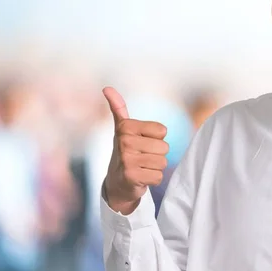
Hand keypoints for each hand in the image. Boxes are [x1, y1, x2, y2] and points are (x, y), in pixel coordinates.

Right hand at [102, 87, 169, 214]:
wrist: (116, 182)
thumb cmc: (125, 151)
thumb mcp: (122, 129)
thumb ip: (118, 108)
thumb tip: (107, 88)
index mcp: (126, 127)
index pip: (162, 131)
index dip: (157, 139)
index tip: (142, 143)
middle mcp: (125, 142)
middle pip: (164, 147)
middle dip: (157, 155)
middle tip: (142, 157)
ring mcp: (127, 160)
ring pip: (162, 162)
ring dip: (155, 167)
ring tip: (141, 167)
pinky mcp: (131, 177)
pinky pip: (158, 176)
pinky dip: (153, 179)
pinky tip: (141, 177)